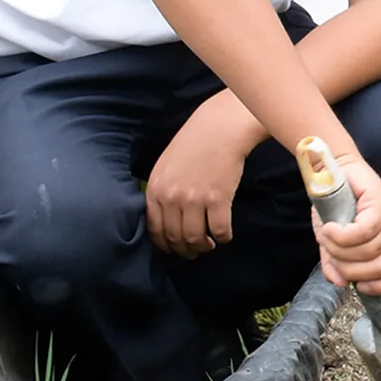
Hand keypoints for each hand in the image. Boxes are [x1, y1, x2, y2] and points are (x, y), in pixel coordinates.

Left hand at [147, 109, 251, 258]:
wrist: (219, 129)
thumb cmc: (193, 144)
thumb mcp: (165, 166)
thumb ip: (162, 191)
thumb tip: (164, 218)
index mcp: (155, 189)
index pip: (155, 229)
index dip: (165, 244)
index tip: (174, 248)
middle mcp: (172, 197)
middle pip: (175, 237)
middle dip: (185, 250)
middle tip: (194, 252)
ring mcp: (195, 199)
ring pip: (196, 238)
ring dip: (203, 246)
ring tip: (209, 244)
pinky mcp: (219, 198)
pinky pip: (220, 229)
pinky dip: (223, 237)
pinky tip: (225, 235)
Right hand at [314, 155, 380, 296]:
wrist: (333, 172)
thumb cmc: (336, 207)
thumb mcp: (335, 244)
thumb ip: (337, 264)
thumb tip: (340, 282)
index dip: (379, 287)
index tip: (358, 286)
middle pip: (380, 267)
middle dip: (349, 268)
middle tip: (331, 253)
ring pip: (370, 251)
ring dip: (340, 250)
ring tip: (327, 236)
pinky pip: (363, 232)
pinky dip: (341, 236)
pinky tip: (329, 230)